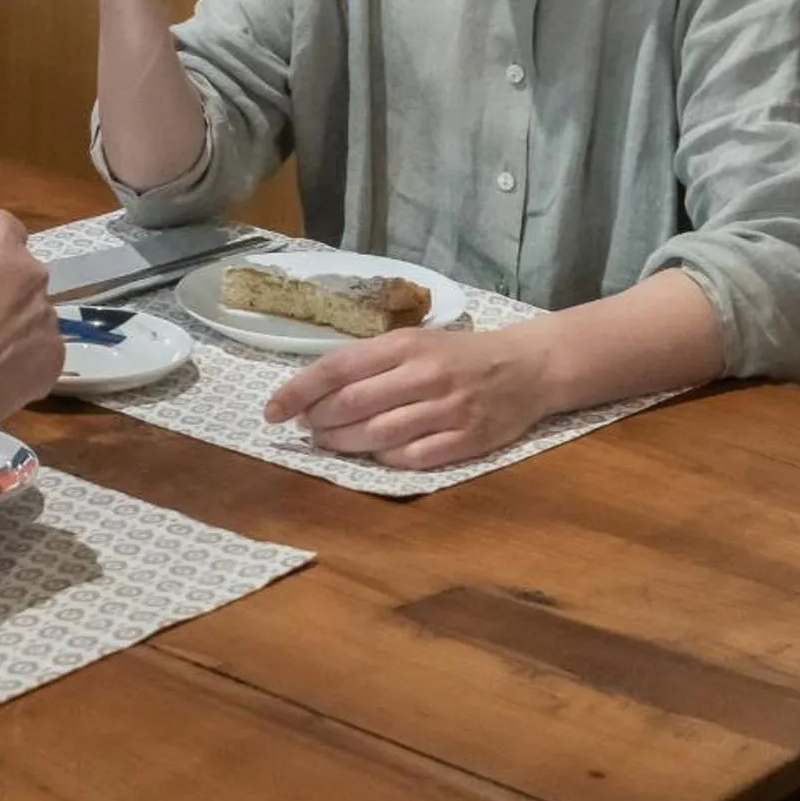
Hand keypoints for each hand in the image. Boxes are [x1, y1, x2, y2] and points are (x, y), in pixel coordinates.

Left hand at [261, 326, 552, 469]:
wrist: (528, 367)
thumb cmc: (459, 354)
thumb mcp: (414, 342)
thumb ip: (369, 362)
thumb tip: (313, 392)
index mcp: (406, 345)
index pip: (338, 368)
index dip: (298, 391)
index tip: (271, 411)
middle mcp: (425, 375)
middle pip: (352, 403)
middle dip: (317, 421)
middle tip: (305, 428)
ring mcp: (448, 409)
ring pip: (377, 434)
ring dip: (342, 443)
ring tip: (327, 443)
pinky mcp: (467, 440)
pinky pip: (412, 457)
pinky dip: (382, 459)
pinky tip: (371, 454)